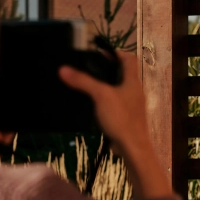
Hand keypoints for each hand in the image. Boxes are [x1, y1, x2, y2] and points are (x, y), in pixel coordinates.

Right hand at [59, 52, 170, 198]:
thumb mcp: (100, 95)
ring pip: (120, 89)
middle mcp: (136, 91)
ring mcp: (133, 105)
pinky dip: (107, 100)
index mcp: (133, 81)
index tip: (100, 53)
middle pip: (124, 73)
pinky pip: (117, 103)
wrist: (133, 147)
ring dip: (107, 85)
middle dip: (108, 69)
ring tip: (89, 84)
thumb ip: (83, 81)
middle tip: (90, 68)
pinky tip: (95, 105)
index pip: (129, 59)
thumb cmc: (121, 117)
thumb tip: (63, 69)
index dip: (116, 52)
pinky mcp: (128, 118)